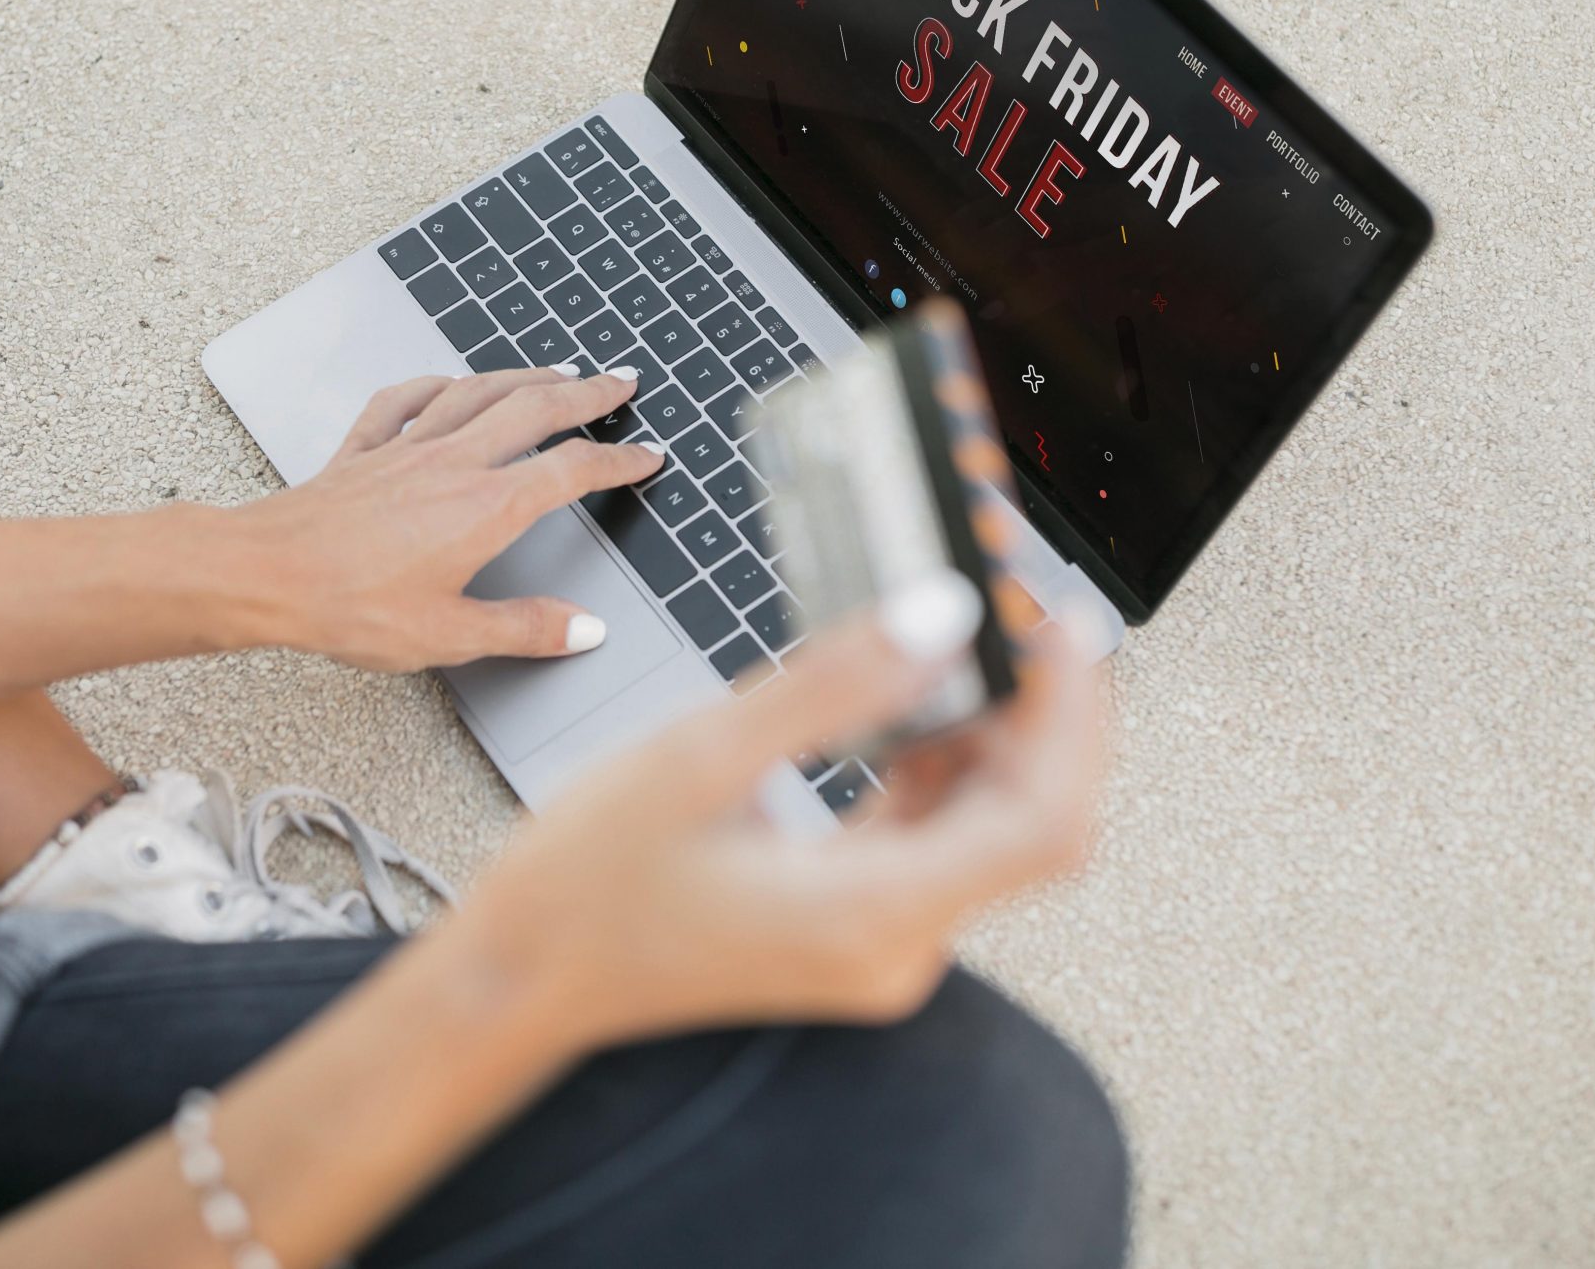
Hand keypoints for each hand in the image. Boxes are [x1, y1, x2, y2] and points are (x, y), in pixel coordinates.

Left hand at [220, 366, 663, 670]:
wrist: (266, 573)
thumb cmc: (349, 606)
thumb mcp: (450, 635)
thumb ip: (525, 629)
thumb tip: (584, 629)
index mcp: (486, 507)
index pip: (570, 471)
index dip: (618, 462)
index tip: (647, 457)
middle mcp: (452, 463)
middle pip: (534, 409)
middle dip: (586, 392)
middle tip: (621, 381)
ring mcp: (405, 449)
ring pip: (477, 392)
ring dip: (523, 375)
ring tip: (555, 370)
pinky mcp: (363, 451)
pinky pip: (404, 400)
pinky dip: (435, 383)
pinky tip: (447, 381)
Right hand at [452, 573, 1104, 1052]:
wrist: (520, 978)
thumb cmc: (585, 887)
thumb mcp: (700, 757)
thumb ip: (833, 686)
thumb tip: (939, 616)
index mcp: (870, 914)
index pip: (1042, 819)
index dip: (1073, 717)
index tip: (1057, 630)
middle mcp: (895, 946)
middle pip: (1034, 824)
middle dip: (1046, 714)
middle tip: (1024, 617)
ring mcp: (879, 944)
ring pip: (990, 829)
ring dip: (996, 735)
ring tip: (971, 640)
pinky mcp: (854, 926)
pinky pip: (935, 843)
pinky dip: (943, 770)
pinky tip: (915, 705)